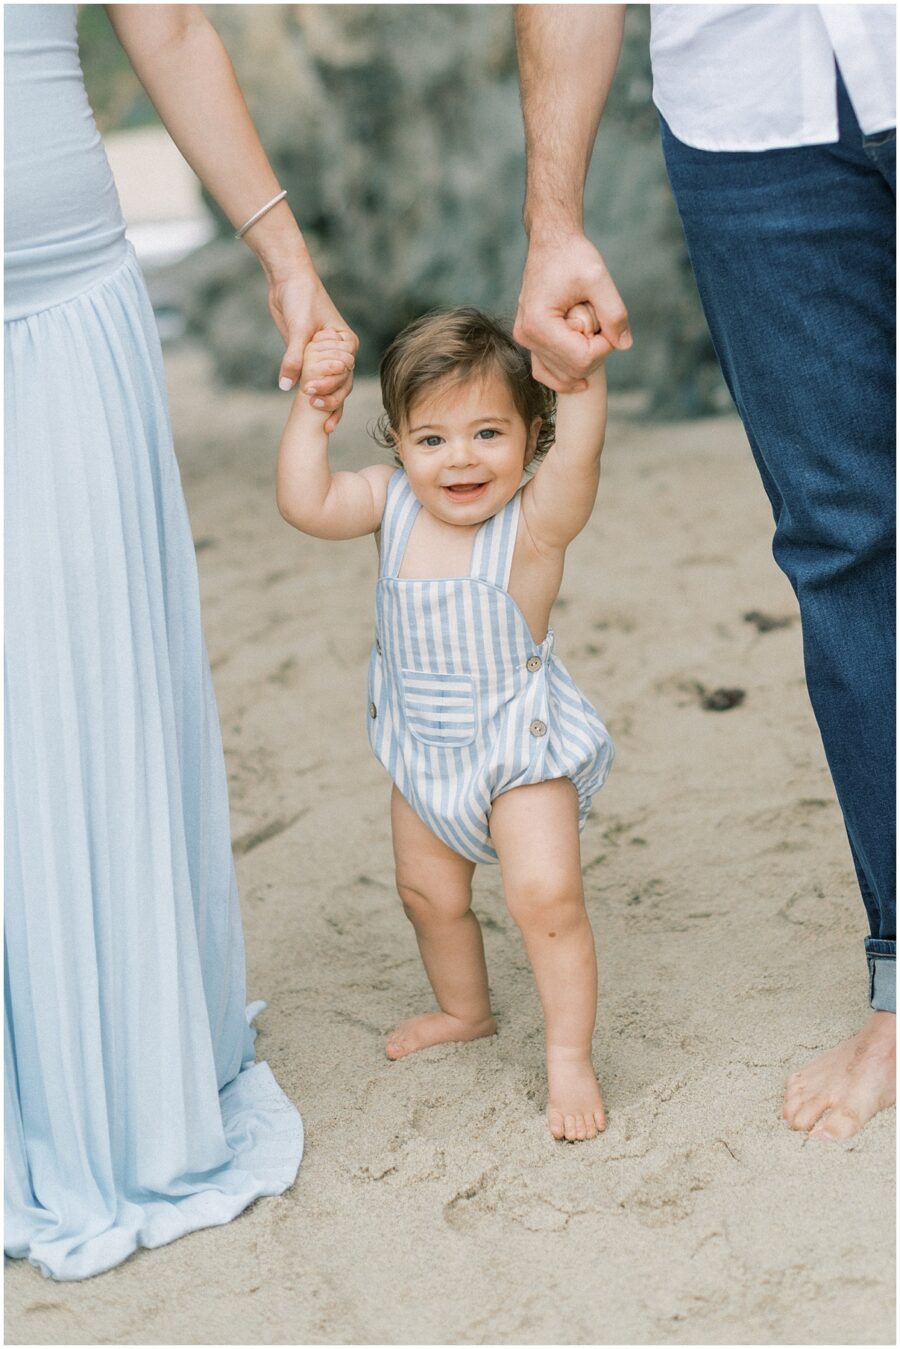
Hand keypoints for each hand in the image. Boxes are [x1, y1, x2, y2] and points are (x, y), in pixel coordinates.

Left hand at [267, 269, 357, 431]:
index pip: (345, 369)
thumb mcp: (298, 327)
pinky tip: (312, 413)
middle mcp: (339, 352)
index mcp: (346, 341)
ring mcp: (325, 357)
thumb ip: (293, 357)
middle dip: (330, 396)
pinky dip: (315, 396)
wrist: (287, 280)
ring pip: (333, 386)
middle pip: (342, 382)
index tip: (314, 388)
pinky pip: (315, 381)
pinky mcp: (309, 359)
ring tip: (318, 418)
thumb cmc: (300, 297)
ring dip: (326, 400)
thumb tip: (286, 386)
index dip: (332, 382)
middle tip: (313, 404)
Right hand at [514, 232, 630, 391]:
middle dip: (595, 353)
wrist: (551, 243)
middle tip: (600, 323)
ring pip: (560, 376)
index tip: (608, 322)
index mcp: (539, 324)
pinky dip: (565, 376)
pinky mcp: (529, 340)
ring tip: (590, 332)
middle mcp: (527, 337)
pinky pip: (545, 371)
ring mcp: (526, 340)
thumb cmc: (572, 256)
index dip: (604, 346)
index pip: (581, 359)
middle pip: (572, 370)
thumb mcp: (599, 278)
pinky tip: (582, 379)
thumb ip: (614, 313)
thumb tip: (624, 345)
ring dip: (583, 361)